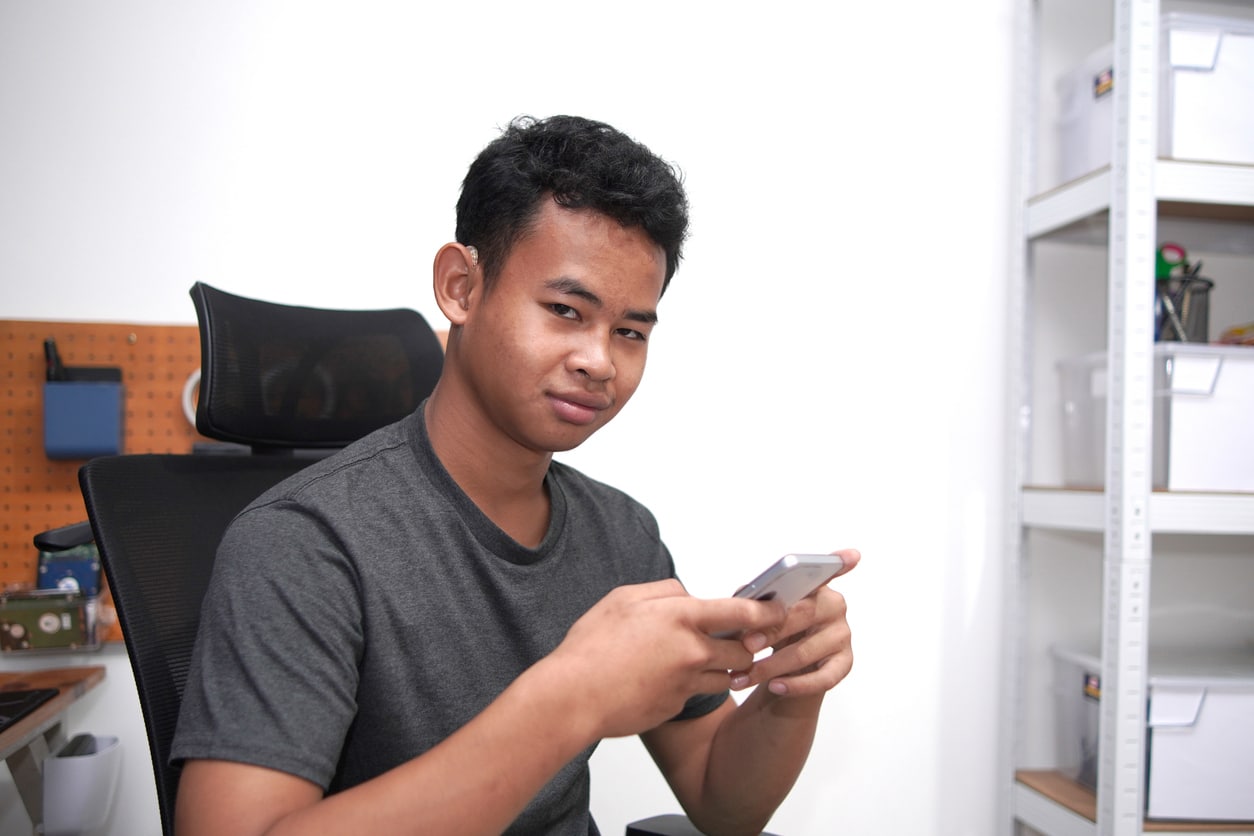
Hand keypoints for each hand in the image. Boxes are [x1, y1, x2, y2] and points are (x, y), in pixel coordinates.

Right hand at [543, 579, 787, 739]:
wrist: (575, 695)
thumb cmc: (592, 646)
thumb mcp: (624, 598)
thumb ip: (664, 591)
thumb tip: (688, 595)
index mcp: (682, 617)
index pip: (743, 613)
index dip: (768, 612)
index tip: (780, 610)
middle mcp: (692, 651)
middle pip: (744, 650)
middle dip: (747, 645)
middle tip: (741, 639)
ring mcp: (687, 683)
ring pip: (727, 676)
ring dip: (724, 668)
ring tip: (702, 660)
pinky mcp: (678, 706)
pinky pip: (698, 693)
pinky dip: (693, 685)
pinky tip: (668, 678)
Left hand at [730, 548, 858, 697]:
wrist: (782, 668)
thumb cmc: (772, 629)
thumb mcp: (761, 611)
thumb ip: (756, 600)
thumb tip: (742, 602)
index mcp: (816, 586)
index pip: (828, 571)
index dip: (840, 563)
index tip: (853, 555)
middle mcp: (835, 606)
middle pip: (802, 615)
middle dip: (771, 631)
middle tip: (745, 644)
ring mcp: (842, 636)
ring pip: (804, 652)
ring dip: (770, 667)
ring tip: (743, 676)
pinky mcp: (844, 664)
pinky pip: (822, 679)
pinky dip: (795, 685)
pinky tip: (775, 687)